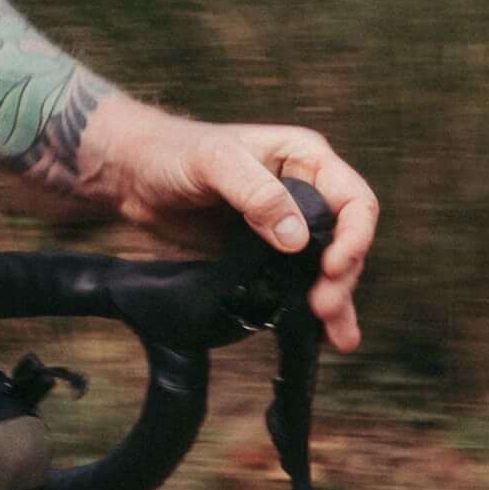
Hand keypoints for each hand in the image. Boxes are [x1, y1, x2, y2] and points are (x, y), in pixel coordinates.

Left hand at [87, 104, 376, 352]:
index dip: (354, 235)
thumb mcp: (215, 161)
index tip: (332, 267)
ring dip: (336, 301)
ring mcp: (287, 228)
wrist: (135, 176)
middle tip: (322, 307)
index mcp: (305, 160)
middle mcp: (305, 193)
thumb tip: (297, 240)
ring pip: (328, 269)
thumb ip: (257, 194)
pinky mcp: (264, 257)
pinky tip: (322, 337)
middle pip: (346, 241)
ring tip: (337, 335)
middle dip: (341, 276)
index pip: (353, 199)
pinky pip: (297, 284)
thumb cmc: (174, 152)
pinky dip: (311, 312)